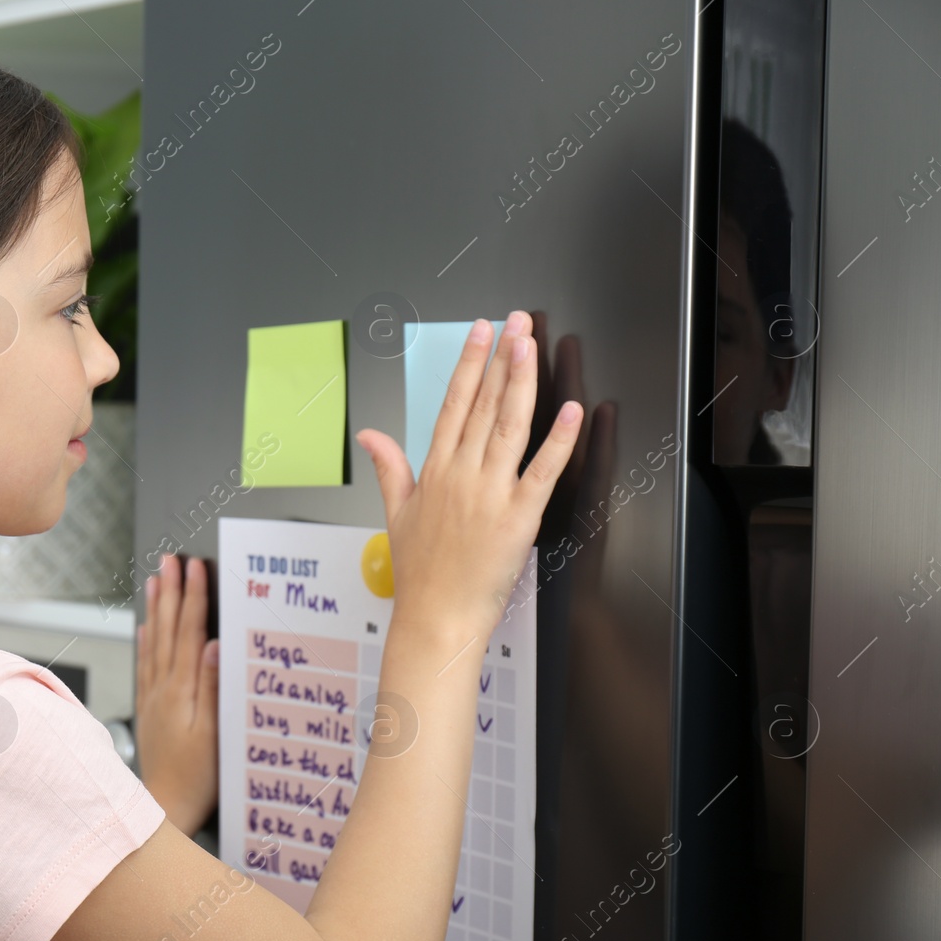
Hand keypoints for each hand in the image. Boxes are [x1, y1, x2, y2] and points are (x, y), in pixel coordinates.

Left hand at [135, 553, 218, 835]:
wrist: (165, 808)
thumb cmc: (197, 777)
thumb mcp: (215, 734)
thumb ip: (213, 688)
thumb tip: (214, 645)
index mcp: (183, 690)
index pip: (189, 631)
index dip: (193, 596)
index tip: (195, 567)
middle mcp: (163, 689)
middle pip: (167, 629)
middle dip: (171, 590)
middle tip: (171, 559)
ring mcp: (153, 698)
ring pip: (154, 641)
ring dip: (155, 608)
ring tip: (154, 579)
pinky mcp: (149, 711)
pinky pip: (145, 666)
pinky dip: (145, 641)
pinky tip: (145, 627)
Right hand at [355, 310, 582, 643]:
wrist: (436, 617)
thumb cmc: (420, 573)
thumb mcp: (395, 512)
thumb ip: (387, 466)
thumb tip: (369, 434)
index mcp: (434, 471)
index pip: (453, 404)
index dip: (468, 363)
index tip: (479, 332)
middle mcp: (461, 475)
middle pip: (483, 404)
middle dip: (500, 358)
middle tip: (515, 322)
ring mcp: (489, 494)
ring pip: (509, 426)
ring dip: (522, 382)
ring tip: (530, 345)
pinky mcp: (517, 518)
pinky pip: (542, 471)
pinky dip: (558, 440)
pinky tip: (571, 411)